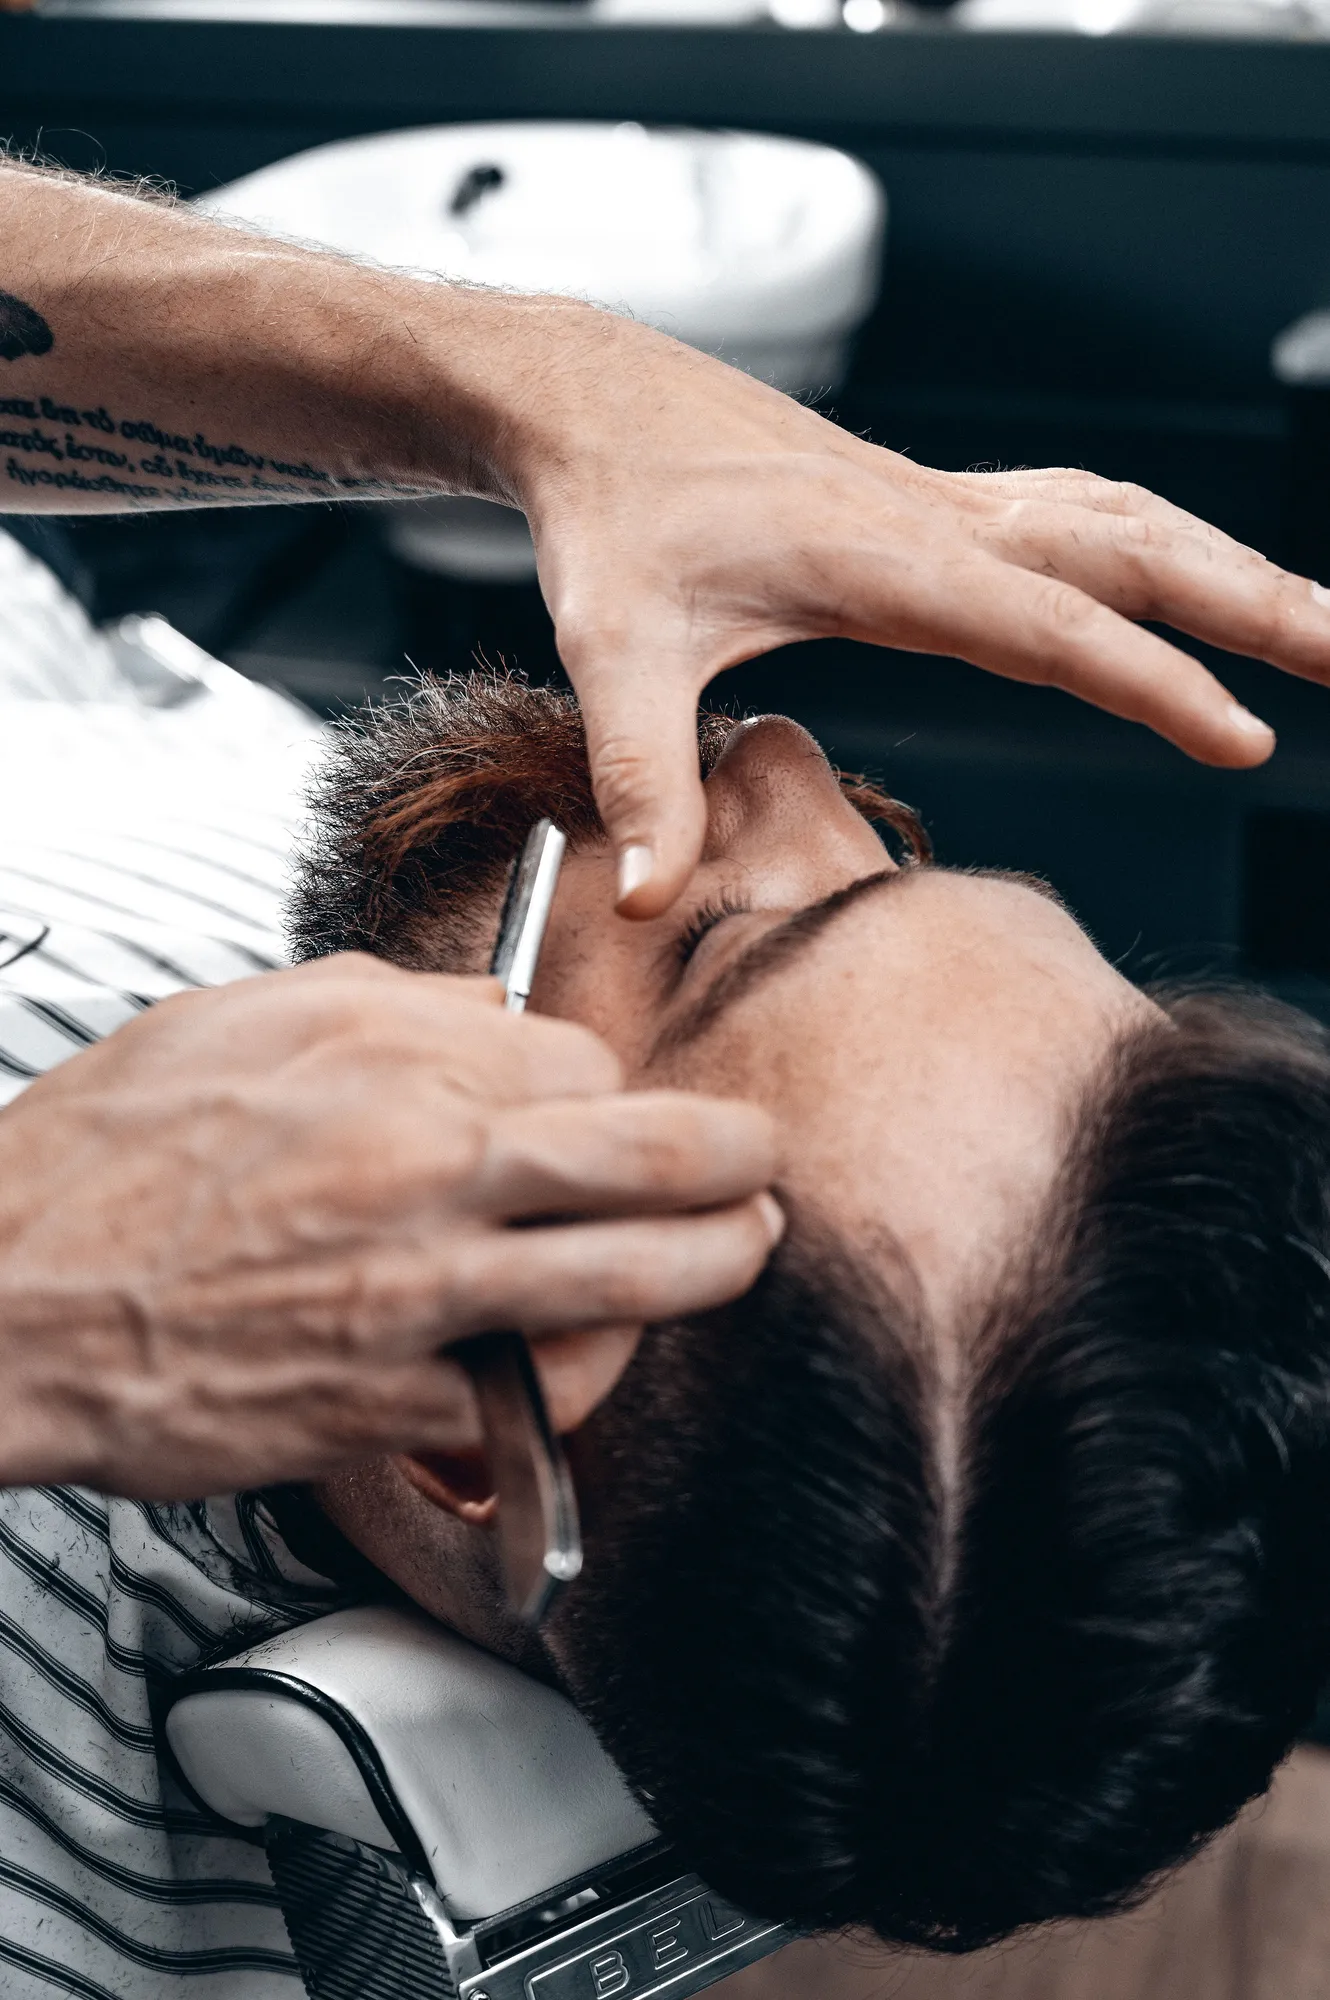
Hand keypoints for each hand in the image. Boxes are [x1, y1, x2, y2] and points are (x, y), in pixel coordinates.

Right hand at [0, 956, 778, 1497]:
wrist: (2, 1298)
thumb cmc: (105, 1159)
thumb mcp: (242, 1017)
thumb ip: (393, 1003)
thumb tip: (496, 1007)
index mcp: (390, 1061)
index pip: (579, 1065)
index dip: (610, 1090)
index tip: (612, 1109)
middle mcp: (424, 1171)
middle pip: (653, 1156)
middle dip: (741, 1161)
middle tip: (765, 1169)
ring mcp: (418, 1296)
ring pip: (627, 1284)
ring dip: (706, 1272)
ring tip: (734, 1259)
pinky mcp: (391, 1404)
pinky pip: (531, 1402)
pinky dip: (571, 1386)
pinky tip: (581, 1368)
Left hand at [516, 318, 1329, 915]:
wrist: (594, 405)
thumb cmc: (607, 518)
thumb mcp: (610, 646)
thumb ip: (644, 773)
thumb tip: (644, 899)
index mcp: (883, 559)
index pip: (1049, 626)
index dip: (1150, 682)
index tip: (1244, 735)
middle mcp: (937, 520)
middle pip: (1135, 553)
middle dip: (1257, 605)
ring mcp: (944, 504)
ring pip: (1127, 523)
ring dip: (1232, 567)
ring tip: (1324, 625)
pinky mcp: (934, 504)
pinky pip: (1083, 513)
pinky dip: (1163, 543)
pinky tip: (1196, 571)